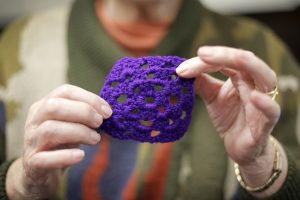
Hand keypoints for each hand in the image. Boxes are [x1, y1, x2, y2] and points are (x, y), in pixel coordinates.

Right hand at [6, 84, 111, 199]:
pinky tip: (81, 155)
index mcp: (44, 106)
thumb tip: (107, 111)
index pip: (65, 91)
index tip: (107, 111)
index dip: (89, 98)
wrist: (40, 172)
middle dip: (83, 112)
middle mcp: (34, 120)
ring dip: (79, 132)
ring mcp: (31, 142)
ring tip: (95, 139)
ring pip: (50, 129)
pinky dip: (65, 156)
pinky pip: (45, 159)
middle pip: (53, 107)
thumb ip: (85, 116)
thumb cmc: (60, 143)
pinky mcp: (33, 163)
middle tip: (99, 123)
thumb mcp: (72, 125)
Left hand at [176, 46, 286, 195]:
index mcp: (242, 76)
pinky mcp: (265, 124)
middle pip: (247, 62)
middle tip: (202, 54)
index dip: (205, 61)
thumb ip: (201, 83)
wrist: (241, 147)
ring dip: (249, 66)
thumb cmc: (230, 117)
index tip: (182, 68)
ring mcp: (262, 102)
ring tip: (233, 59)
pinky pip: (272, 111)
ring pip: (266, 78)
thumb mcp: (212, 97)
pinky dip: (265, 103)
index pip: (227, 60)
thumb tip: (181, 69)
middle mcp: (255, 84)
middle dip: (225, 55)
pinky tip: (254, 97)